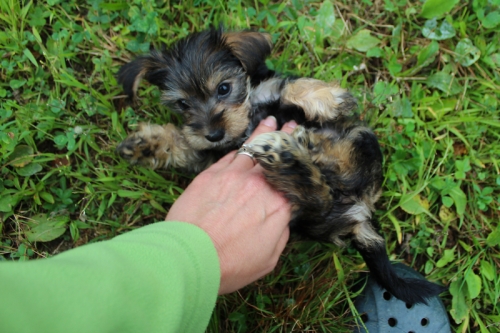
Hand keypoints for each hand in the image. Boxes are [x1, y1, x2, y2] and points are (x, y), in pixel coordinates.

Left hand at [166, 116, 296, 293]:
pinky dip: (240, 147)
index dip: (299, 166)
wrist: (191, 257)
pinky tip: (244, 142)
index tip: (303, 154)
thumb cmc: (231, 264)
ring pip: (253, 149)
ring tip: (270, 122)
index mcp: (277, 205)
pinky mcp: (210, 174)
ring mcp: (233, 176)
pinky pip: (229, 156)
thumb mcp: (268, 259)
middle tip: (292, 125)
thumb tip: (281, 218)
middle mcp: (258, 184)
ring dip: (264, 133)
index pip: (292, 180)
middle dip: (286, 139)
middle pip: (276, 157)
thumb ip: (280, 234)